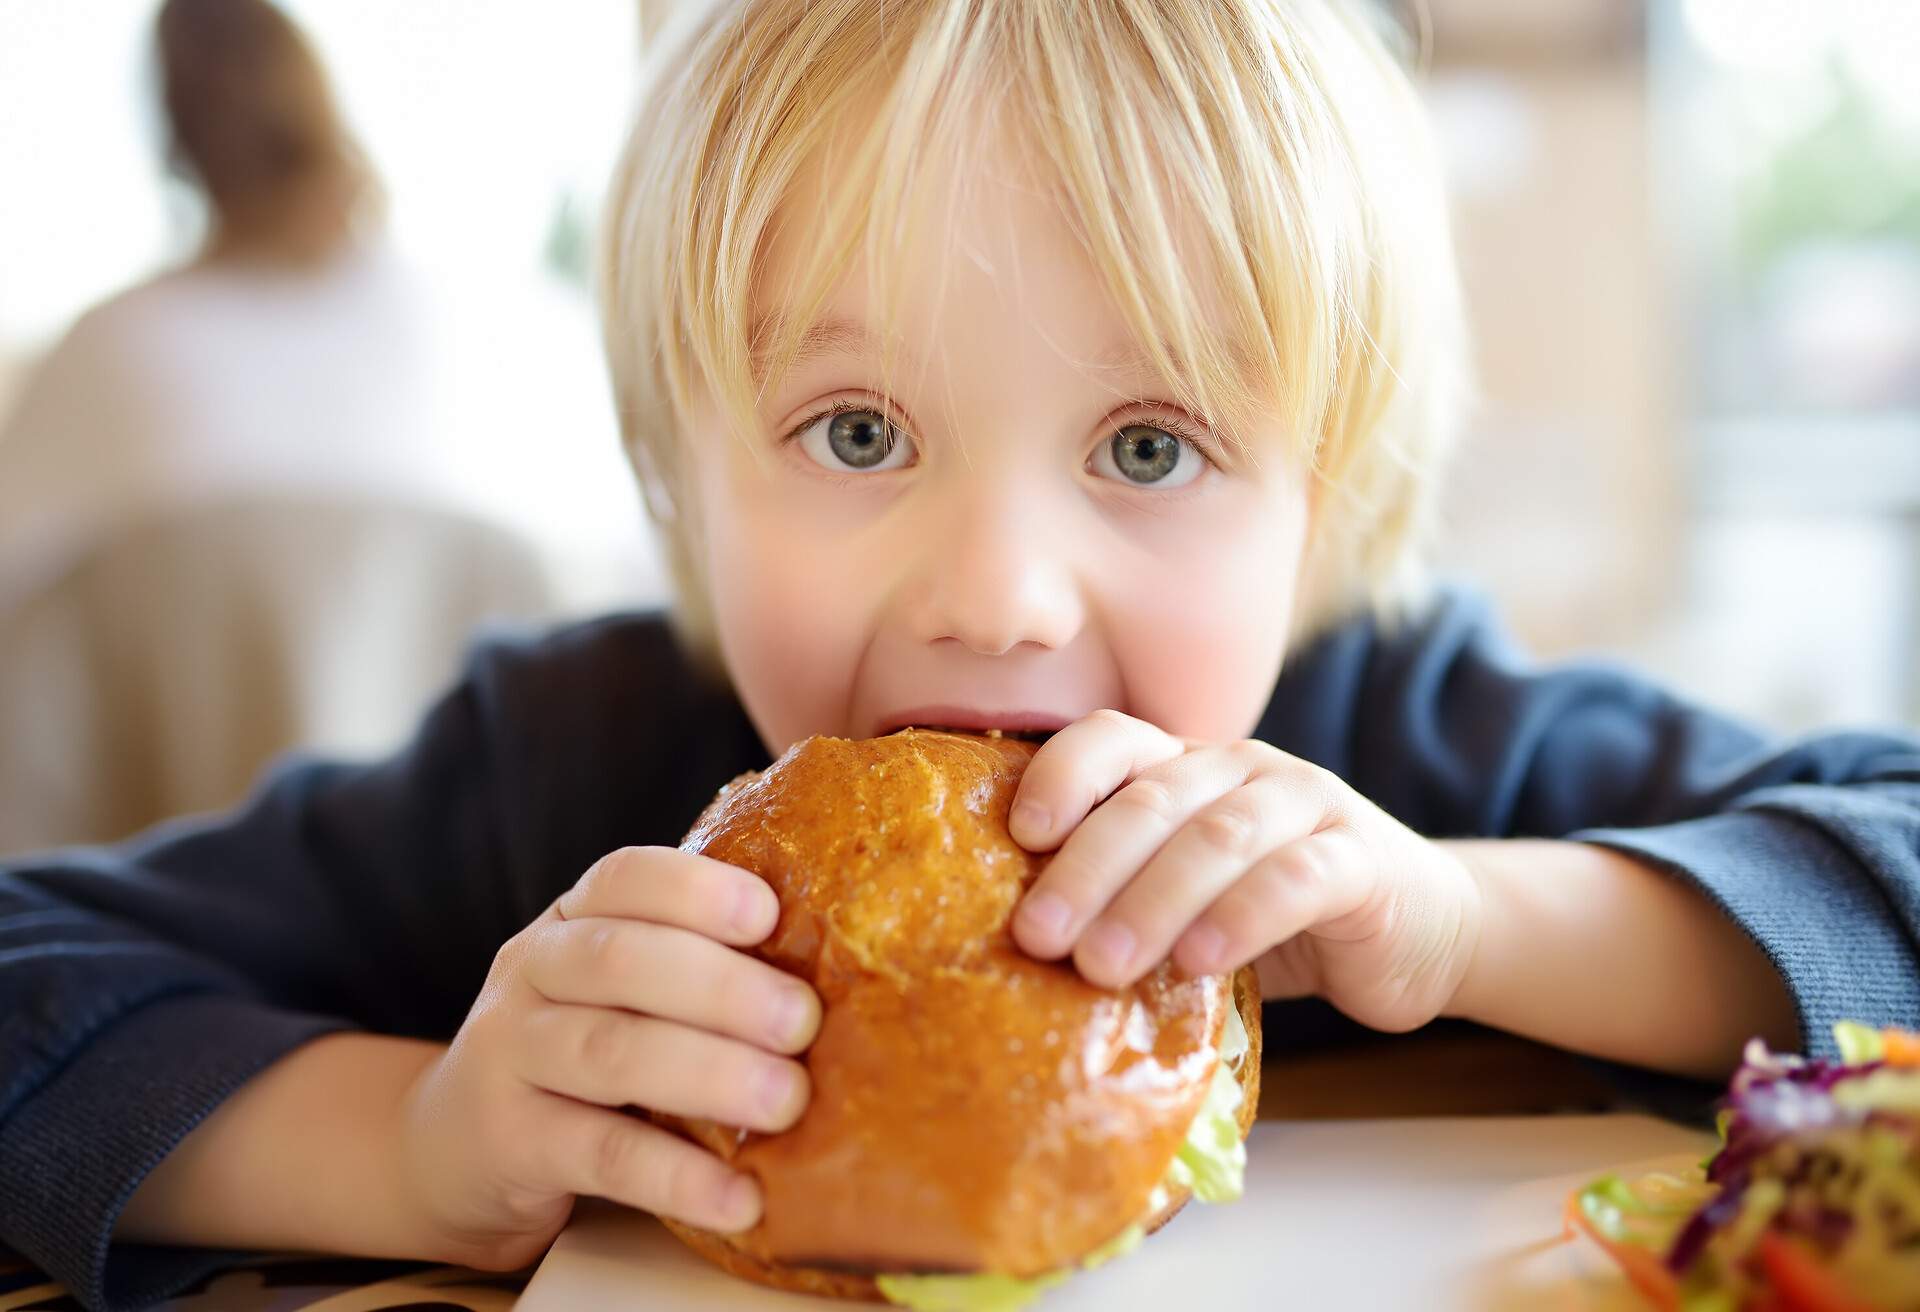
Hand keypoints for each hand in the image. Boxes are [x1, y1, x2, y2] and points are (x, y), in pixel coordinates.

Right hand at [393, 846, 820, 1268]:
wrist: (452, 1144)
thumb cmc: (576, 1051)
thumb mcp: (616, 990)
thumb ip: (692, 966)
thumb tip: (843, 969)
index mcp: (572, 919)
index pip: (625, 877)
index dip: (696, 889)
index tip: (768, 914)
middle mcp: (532, 971)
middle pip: (622, 962)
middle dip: (721, 987)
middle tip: (804, 1021)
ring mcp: (510, 1054)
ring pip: (610, 1052)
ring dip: (708, 1073)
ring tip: (786, 1101)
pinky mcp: (508, 1142)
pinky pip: (599, 1154)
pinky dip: (675, 1177)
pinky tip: (738, 1198)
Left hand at [1007, 710, 1482, 1034]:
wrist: (1424, 933)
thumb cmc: (1280, 922)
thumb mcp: (1193, 902)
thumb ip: (1130, 899)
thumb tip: (1020, 948)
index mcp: (1189, 767)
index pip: (1114, 741)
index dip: (1063, 776)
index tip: (1019, 837)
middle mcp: (1243, 769)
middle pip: (1152, 800)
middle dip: (1086, 869)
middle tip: (1039, 936)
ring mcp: (1307, 804)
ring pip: (1217, 837)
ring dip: (1150, 901)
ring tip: (1101, 965)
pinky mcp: (1361, 860)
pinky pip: (1294, 880)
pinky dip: (1240, 918)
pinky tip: (1199, 963)